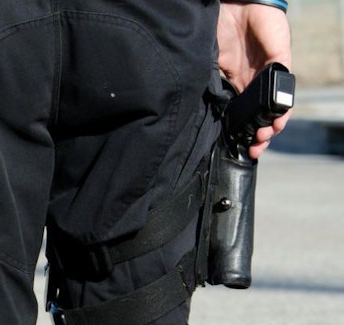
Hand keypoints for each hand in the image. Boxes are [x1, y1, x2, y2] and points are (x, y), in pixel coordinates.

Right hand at [217, 3, 291, 158]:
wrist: (232, 4)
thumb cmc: (217, 29)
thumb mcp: (209, 63)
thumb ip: (210, 84)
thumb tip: (202, 110)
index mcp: (236, 82)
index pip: (243, 113)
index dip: (243, 131)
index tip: (239, 148)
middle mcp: (254, 80)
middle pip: (263, 114)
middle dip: (260, 135)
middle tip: (254, 148)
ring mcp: (268, 72)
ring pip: (277, 106)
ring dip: (273, 125)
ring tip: (265, 137)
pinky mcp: (280, 60)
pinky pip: (284, 87)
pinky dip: (282, 105)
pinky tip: (277, 119)